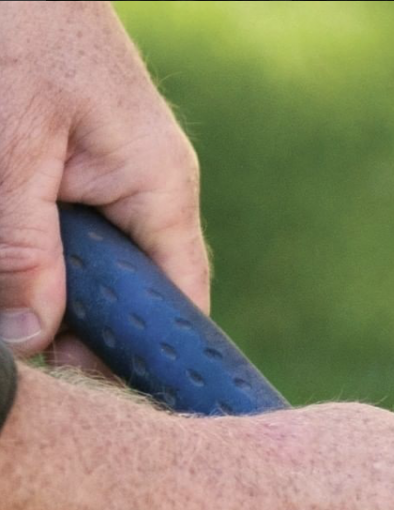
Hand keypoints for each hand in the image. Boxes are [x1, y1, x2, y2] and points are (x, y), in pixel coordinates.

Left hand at [0, 1, 208, 364]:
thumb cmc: (17, 23)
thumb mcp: (9, 145)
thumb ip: (22, 247)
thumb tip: (31, 338)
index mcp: (162, 189)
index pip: (182, 301)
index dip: (146, 353)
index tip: (99, 394)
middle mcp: (155, 189)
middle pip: (139, 292)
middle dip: (86, 327)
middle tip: (33, 348)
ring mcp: (123, 175)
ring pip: (102, 265)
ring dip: (57, 289)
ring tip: (18, 301)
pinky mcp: (87, 164)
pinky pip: (76, 232)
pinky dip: (43, 254)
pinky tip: (21, 263)